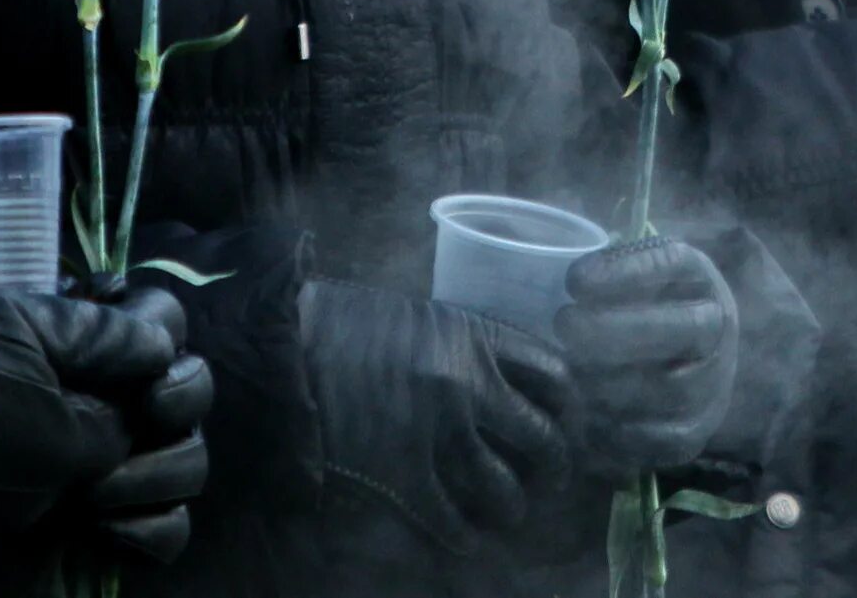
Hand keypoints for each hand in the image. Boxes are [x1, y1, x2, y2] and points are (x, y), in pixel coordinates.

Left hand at [85, 286, 216, 565]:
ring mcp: (97, 467)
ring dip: (162, 474)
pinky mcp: (92, 530)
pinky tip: (108, 531)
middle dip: (180, 403)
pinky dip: (151, 532)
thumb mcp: (28, 351)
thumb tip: (160, 357)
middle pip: (186, 394)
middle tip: (146, 417)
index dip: (167, 337)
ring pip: (183, 463)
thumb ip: (111, 356)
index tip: (146, 361)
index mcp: (84, 343)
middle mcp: (97, 400)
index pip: (162, 323)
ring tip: (97, 493)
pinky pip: (162, 530)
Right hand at [299, 279, 574, 551]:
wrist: (287, 343)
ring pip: (502, 486)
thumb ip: (468, 346)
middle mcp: (469, 384)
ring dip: (511, 505)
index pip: (554, 373)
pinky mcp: (401, 473)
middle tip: (553, 478)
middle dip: (555, 465)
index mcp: (477, 336)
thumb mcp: (425, 317)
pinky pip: (449, 517)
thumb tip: (502, 381)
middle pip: (541, 436)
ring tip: (510, 512)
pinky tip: (466, 539)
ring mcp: (437, 432)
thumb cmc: (349, 323)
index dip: (569, 405)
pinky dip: (463, 534)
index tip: (567, 421)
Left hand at [558, 237, 736, 474]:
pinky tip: (587, 419)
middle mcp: (717, 327)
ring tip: (571, 374)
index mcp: (699, 278)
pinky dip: (625, 434)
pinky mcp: (700, 428)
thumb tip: (570, 277)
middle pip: (683, 328)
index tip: (574, 281)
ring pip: (675, 388)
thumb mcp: (631, 277)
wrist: (685, 363)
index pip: (675, 263)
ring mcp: (715, 381)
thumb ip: (606, 270)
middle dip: (618, 328)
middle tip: (564, 324)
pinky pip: (669, 439)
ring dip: (615, 383)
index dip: (627, 271)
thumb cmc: (640, 308)